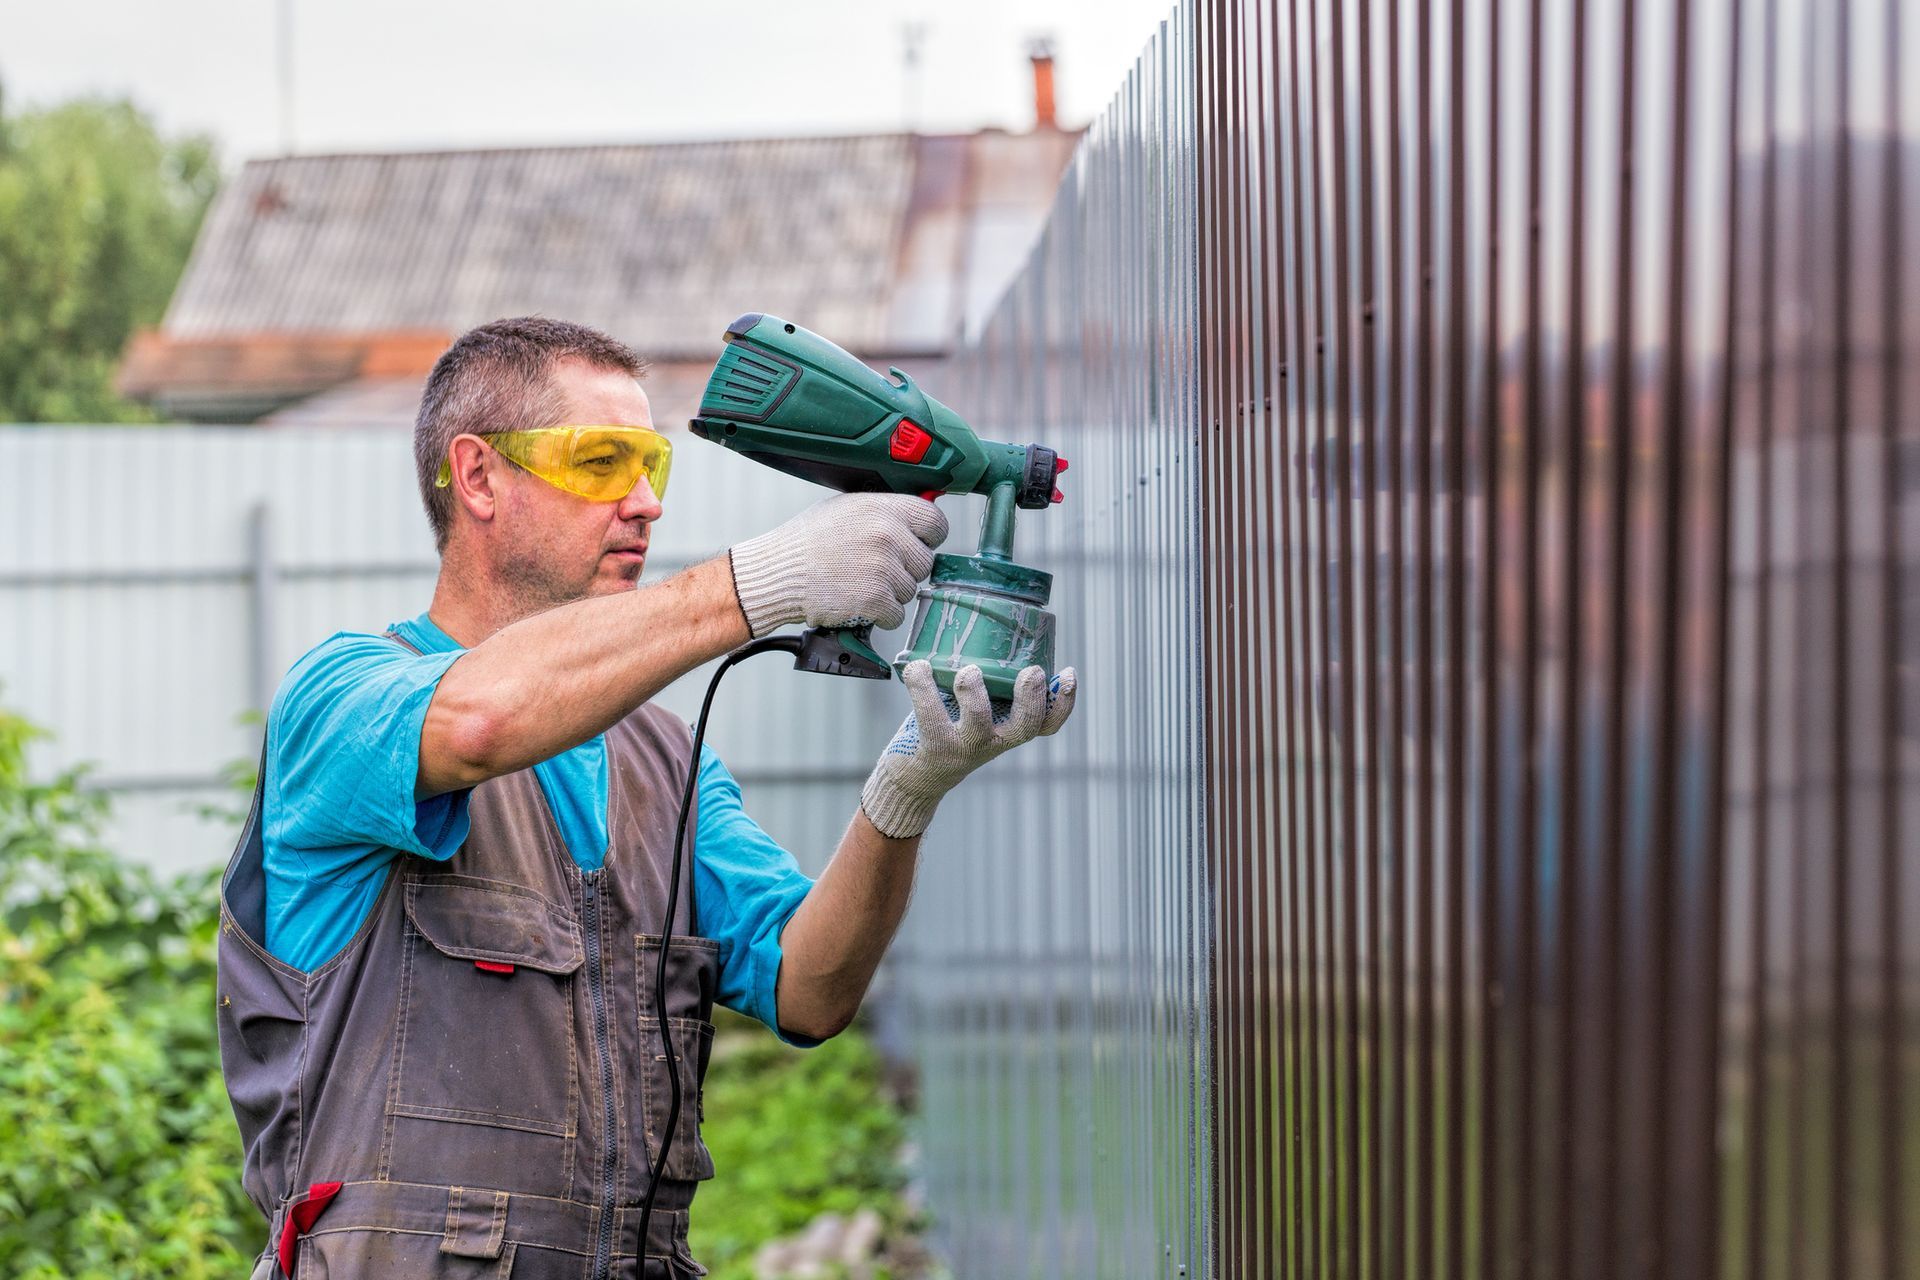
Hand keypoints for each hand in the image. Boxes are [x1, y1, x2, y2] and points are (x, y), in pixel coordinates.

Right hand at [728, 493, 947, 636]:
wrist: (778, 573)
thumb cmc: (807, 542)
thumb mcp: (846, 508)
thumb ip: (884, 512)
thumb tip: (915, 521)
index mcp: (883, 508)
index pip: (936, 522)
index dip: (928, 538)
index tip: (917, 545)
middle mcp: (887, 535)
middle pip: (925, 562)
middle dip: (905, 570)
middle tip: (875, 570)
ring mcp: (883, 568)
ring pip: (911, 590)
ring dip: (890, 593)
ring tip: (859, 583)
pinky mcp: (875, 599)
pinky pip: (896, 614)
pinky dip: (880, 615)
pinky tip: (857, 601)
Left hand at [859, 659, 1078, 838]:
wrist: (920, 777)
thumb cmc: (954, 730)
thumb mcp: (980, 713)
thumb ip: (991, 687)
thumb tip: (991, 632)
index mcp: (1009, 730)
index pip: (1047, 723)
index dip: (1064, 702)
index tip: (1068, 673)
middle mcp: (993, 742)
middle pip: (1025, 726)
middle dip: (1031, 697)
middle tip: (1031, 672)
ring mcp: (965, 746)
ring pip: (978, 720)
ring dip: (974, 691)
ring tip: (969, 671)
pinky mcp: (934, 746)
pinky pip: (929, 713)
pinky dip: (921, 684)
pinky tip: (918, 666)